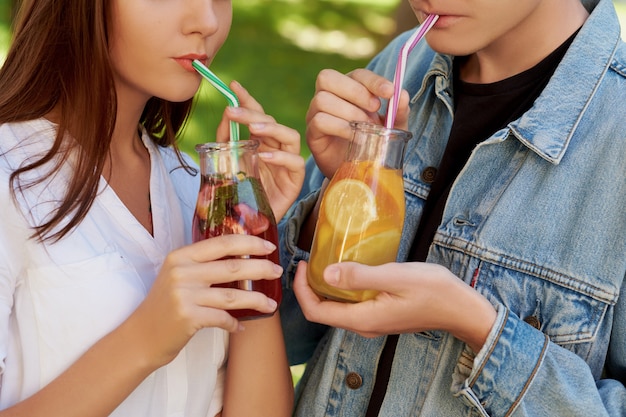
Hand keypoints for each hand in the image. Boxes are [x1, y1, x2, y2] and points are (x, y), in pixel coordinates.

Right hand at [129, 234, 282, 367]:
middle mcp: (182, 272)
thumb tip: (242, 257)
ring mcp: (184, 294)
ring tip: (271, 304)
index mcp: (181, 256)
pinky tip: (241, 326)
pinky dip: (234, 323)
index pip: (222, 243)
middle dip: (260, 267)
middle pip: (232, 266)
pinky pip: (222, 318)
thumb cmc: (164, 305)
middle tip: (277, 271)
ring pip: (232, 295)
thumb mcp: (178, 276)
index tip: (268, 245)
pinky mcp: (188, 317)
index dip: (249, 242)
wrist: (140, 336)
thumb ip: (202, 264)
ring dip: (256, 300)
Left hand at [217, 81, 304, 220]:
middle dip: (253, 113)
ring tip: (254, 128)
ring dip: (272, 129)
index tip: (233, 86)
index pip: (257, 114)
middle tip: (234, 111)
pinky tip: (265, 157)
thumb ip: (226, 140)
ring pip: (290, 136)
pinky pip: (295, 163)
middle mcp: (276, 148)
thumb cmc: (238, 194)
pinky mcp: (295, 180)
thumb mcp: (226, 163)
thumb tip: (226, 114)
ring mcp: (287, 163)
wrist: (246, 226)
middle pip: (272, 122)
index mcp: (260, 141)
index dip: (247, 99)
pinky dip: (280, 158)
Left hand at [292, 260, 496, 351]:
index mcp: (363, 319)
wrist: (462, 309)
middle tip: (309, 259)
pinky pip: (351, 305)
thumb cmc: (434, 291)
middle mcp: (364, 325)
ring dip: (325, 287)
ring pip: (336, 308)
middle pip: (323, 311)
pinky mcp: (380, 315)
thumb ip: (360, 276)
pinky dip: (341, 289)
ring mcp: (372, 322)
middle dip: (309, 287)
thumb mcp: (395, 277)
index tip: (302, 264)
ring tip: (324, 260)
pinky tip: (348, 269)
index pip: (316, 312)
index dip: (301, 290)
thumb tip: (326, 272)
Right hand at [304, 68, 410, 177]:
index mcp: (348, 88)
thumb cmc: (374, 142)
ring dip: (349, 112)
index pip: (356, 75)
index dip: (372, 80)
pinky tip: (356, 138)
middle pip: (327, 77)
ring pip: (322, 99)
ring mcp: (315, 114)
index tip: (390, 92)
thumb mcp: (392, 128)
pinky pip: (320, 121)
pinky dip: (341, 127)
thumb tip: (402, 94)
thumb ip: (398, 111)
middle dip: (355, 91)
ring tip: (366, 127)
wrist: (358, 172)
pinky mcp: (312, 133)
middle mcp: (328, 96)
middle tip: (375, 108)